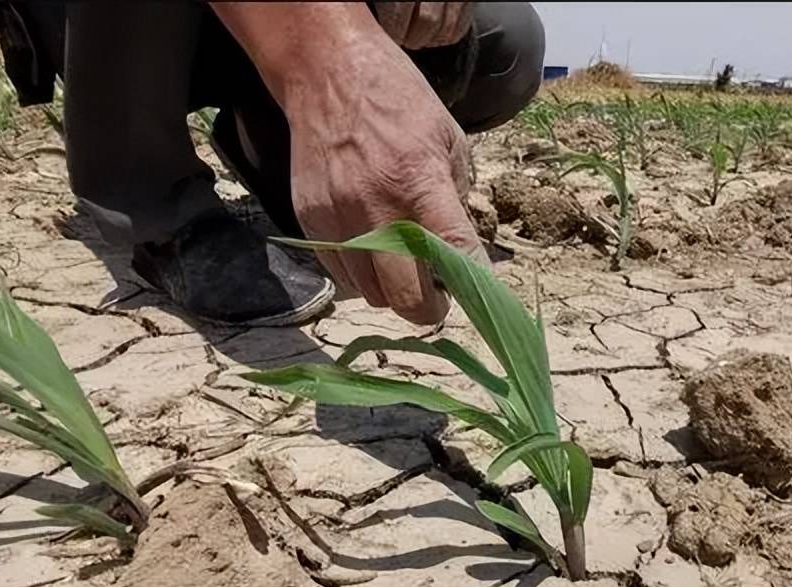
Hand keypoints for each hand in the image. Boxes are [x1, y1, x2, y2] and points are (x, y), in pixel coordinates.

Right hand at [210, 2, 485, 325]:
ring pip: (372, 295)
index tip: (479, 298)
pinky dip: (363, 276)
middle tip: (437, 298)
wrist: (326, 73)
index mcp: (420, 181)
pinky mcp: (312, 224)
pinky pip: (343, 276)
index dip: (472, 285)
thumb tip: (462, 249)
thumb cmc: (396, 102)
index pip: (455, 253)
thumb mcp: (447, 138)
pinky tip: (373, 251)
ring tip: (402, 269)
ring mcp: (339, 219)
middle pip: (406, 298)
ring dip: (393, 292)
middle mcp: (376, 207)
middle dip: (428, 308)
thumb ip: (456, 198)